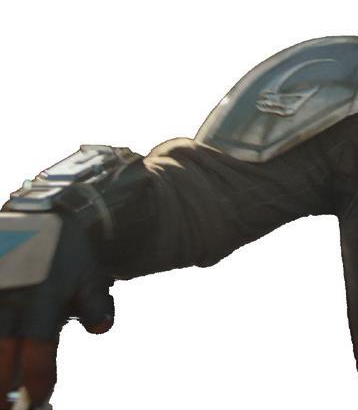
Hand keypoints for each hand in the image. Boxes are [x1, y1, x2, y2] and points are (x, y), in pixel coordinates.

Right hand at [0, 214, 114, 409]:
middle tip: (7, 407)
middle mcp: (12, 301)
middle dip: (2, 388)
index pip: (38, 352)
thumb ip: (94, 306)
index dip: (39, 379)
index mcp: (42, 302)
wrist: (44, 213)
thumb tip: (100, 329)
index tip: (42, 396)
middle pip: (1, 355)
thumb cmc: (70, 251)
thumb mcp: (90, 277)